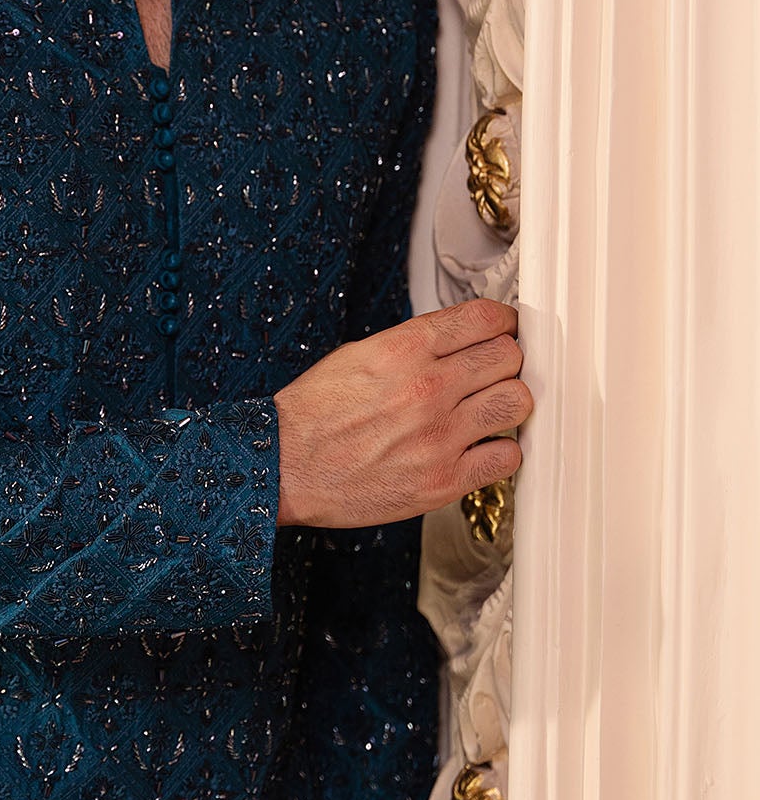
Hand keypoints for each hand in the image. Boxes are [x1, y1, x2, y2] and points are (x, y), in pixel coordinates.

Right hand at [274, 298, 530, 526]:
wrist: (283, 466)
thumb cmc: (313, 414)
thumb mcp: (358, 355)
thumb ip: (414, 345)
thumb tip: (457, 339)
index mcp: (404, 350)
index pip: (484, 319)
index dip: (503, 322)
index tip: (504, 330)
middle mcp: (427, 388)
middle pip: (509, 357)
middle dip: (505, 361)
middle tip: (493, 372)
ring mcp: (440, 436)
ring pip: (517, 402)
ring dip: (508, 402)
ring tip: (489, 408)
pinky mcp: (443, 480)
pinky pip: (507, 456)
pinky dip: (500, 450)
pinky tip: (481, 447)